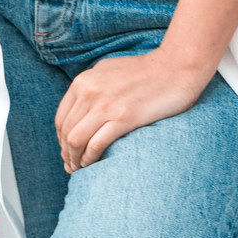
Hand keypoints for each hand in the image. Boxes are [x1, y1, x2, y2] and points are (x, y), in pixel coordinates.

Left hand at [54, 46, 216, 171]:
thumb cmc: (145, 71)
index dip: (61, 140)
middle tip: (72, 166)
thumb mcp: (108, 70)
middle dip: (66, 154)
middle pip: (66, 132)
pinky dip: (90, 159)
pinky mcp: (124, 118)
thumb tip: (79, 108)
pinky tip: (93, 164)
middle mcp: (89, 92)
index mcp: (83, 81)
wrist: (175, 67)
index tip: (67, 152)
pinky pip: (96, 144)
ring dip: (75, 159)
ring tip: (80, 169)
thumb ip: (90, 86)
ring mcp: (105, 105)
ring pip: (76, 140)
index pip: (61, 119)